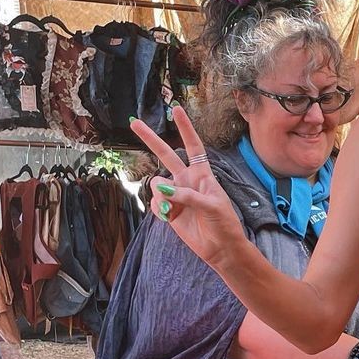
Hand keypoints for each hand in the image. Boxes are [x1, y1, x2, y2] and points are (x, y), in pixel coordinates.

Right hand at [129, 104, 245, 272]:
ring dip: (160, 195)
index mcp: (202, 174)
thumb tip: (164, 189)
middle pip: (166, 154)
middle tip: (134, 123)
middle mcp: (186, 180)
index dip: (185, 128)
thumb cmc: (224, 224)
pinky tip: (169, 217)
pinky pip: (155, 203)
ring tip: (172, 208)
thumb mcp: (211, 206)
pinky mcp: (168, 210)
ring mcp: (176, 195)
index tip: (176, 109)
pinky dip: (159, 209)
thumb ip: (188, 195)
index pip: (193, 146)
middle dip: (150, 139)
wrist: (221, 249)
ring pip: (156, 184)